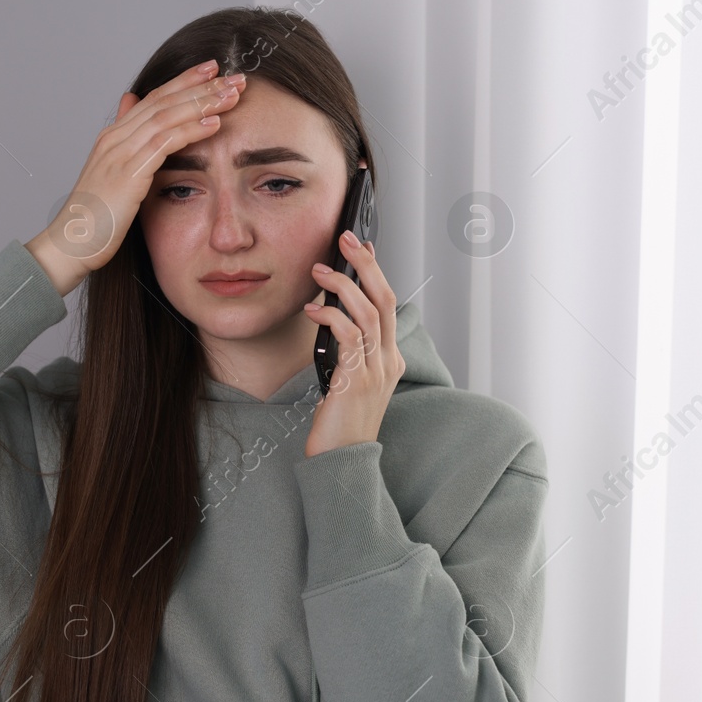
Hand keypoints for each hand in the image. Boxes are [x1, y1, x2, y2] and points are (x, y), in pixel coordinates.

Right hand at [26, 61, 246, 295]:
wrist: (70, 245)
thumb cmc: (95, 220)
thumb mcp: (113, 177)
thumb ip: (127, 142)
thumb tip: (131, 105)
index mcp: (113, 137)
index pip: (154, 98)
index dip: (184, 81)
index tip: (213, 70)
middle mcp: (115, 138)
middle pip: (163, 100)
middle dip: (201, 85)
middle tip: (235, 77)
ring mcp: (119, 153)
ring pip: (167, 115)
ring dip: (202, 103)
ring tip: (232, 94)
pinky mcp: (128, 173)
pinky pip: (164, 143)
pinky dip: (191, 130)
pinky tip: (215, 123)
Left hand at [302, 230, 405, 457]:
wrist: (341, 462)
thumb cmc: (338, 425)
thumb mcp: (347, 382)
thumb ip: (347, 353)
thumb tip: (331, 318)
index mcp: (389, 360)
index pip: (387, 305)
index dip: (376, 273)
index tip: (362, 248)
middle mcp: (388, 362)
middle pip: (384, 299)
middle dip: (366, 264)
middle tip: (346, 239)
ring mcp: (376, 371)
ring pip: (368, 312)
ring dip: (342, 285)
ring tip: (318, 271)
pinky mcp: (356, 380)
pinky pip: (348, 337)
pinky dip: (331, 317)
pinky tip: (312, 312)